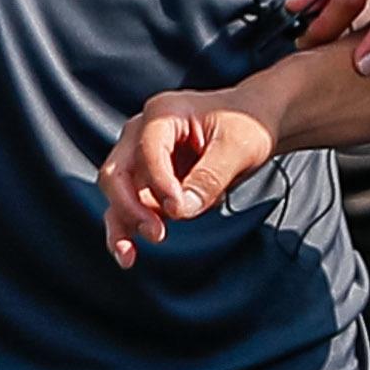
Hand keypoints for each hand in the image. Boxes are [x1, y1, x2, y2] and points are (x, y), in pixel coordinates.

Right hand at [102, 91, 281, 263]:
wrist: (253, 124)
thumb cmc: (246, 125)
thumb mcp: (238, 147)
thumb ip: (209, 177)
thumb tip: (179, 210)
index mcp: (163, 114)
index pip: (146, 151)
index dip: (159, 183)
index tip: (179, 208)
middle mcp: (142, 133)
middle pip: (117, 173)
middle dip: (130, 207)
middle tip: (157, 233)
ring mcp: (141, 157)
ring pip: (116, 193)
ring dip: (120, 223)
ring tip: (128, 256)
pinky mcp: (147, 180)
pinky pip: (127, 205)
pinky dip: (127, 228)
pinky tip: (130, 252)